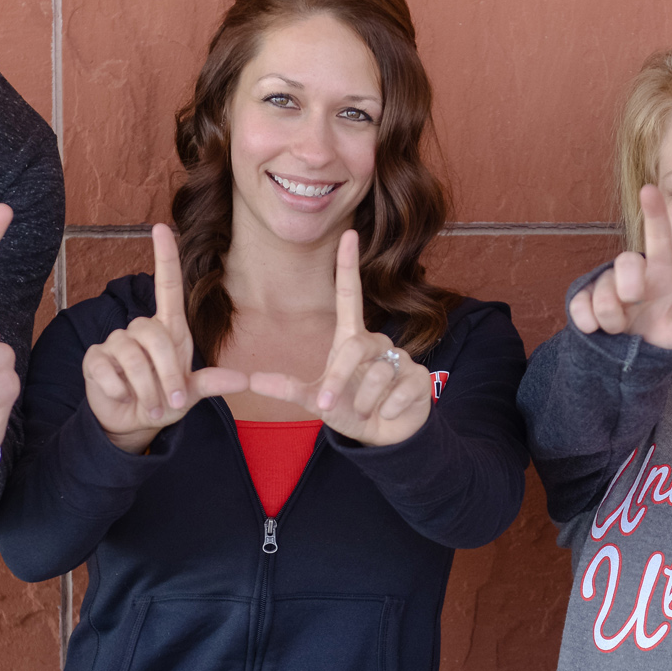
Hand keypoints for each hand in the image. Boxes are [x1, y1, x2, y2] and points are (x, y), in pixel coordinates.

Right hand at [81, 224, 249, 454]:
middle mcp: (141, 330)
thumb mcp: (190, 395)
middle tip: (170, 404)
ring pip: (132, 354)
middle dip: (166, 373)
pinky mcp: (94, 359)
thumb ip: (212, 383)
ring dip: (146, 388)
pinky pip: (108, 368)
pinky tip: (122, 396)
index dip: (164, 257)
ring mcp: (115, 342)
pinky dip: (119, 389)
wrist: (131, 422)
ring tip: (152, 407)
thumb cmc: (164, 401)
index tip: (160, 227)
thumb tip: (244, 380)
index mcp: (169, 330)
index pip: (167, 287)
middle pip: (154, 335)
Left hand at [248, 231, 432, 446]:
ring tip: (365, 412)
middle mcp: (377, 342)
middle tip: (327, 405)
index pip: (351, 295)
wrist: (383, 436)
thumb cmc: (348, 408)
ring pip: (377, 374)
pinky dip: (388, 409)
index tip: (348, 234)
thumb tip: (252, 380)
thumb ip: (287, 389)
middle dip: (338, 378)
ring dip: (363, 401)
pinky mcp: (419, 378)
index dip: (349, 265)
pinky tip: (387, 413)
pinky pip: (400, 391)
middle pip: (356, 346)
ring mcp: (401, 358)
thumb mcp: (316, 400)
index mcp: (351, 339)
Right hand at [567, 184, 671, 347]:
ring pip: (605, 296)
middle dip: (630, 287)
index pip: (658, 239)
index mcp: (658, 272)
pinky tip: (597, 330)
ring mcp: (604, 283)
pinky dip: (590, 323)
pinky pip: (581, 308)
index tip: (650, 188)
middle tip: (634, 305)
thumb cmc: (653, 332)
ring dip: (613, 319)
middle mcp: (630, 271)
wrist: (620, 355)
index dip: (655, 214)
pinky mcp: (581, 297)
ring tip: (620, 328)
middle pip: (627, 262)